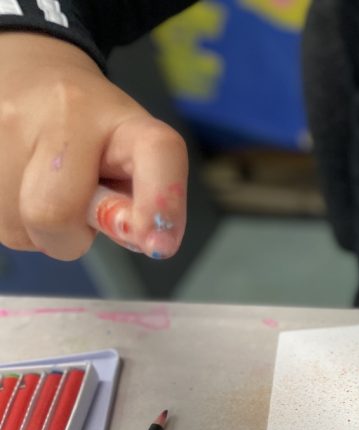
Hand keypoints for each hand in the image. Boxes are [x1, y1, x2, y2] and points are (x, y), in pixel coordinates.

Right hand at [0, 33, 187, 259]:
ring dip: (34, 230)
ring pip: (16, 225)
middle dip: (68, 239)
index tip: (159, 245)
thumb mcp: (134, 157)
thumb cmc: (95, 132)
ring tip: (46, 191)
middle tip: (76, 221)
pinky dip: (12, 218)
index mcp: (125, 121)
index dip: (160, 202)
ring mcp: (7, 123)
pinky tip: (20, 187)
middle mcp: (65, 112)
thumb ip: (141, 201)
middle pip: (54, 212)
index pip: (157, 152)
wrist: (33, 72)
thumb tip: (144, 242)